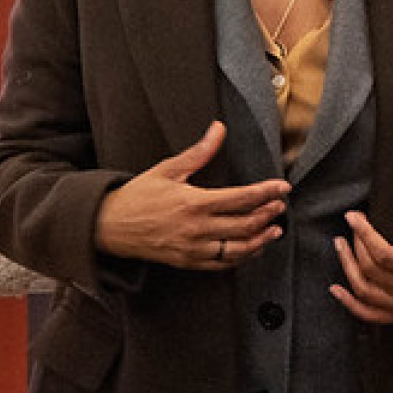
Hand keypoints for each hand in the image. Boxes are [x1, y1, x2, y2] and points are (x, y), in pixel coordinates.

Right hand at [95, 121, 290, 269]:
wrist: (110, 226)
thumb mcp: (167, 169)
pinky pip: (223, 264)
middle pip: (246, 225)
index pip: (242, 199)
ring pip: (239, 250)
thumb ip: (199, 152)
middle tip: (280, 206)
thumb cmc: (138, 196)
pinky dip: (243, 257)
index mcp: (194, 203)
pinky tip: (253, 248)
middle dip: (269, 215)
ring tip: (275, 230)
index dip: (266, 193)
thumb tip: (218, 128)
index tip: (282, 188)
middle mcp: (197, 229)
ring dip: (261, 240)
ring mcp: (194, 249)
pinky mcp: (189, 262)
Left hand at [330, 173, 392, 323]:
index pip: (384, 253)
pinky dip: (349, 303)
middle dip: (355, 246)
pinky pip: (367, 314)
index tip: (353, 216)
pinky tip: (335, 289)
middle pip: (371, 269)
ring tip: (340, 246)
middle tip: (351, 227)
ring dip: (347, 268)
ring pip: (364, 291)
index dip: (364, 234)